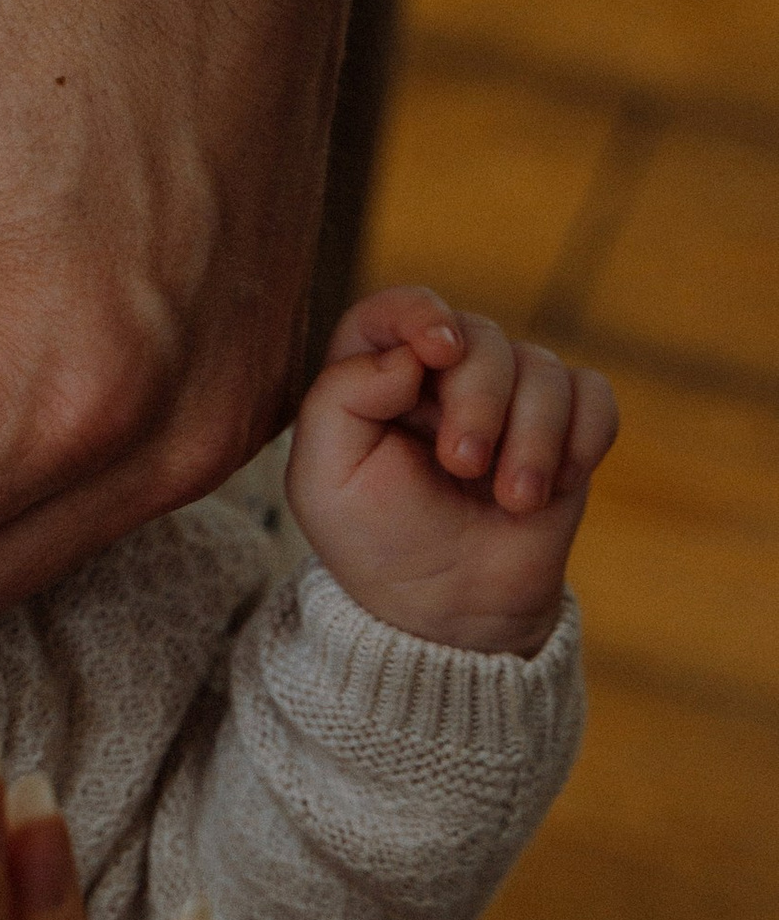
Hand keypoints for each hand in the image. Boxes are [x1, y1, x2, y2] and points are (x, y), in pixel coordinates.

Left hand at [289, 285, 617, 654]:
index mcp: (376, 378)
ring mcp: (510, 398)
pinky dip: (582, 438)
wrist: (452, 610)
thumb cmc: (380, 543)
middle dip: (480, 402)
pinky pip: (594, 395)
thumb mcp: (324, 482)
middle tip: (464, 466)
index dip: (420, 313)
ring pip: (542, 368)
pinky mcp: (566, 425)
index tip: (439, 351)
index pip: (394, 309)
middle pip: (481, 337)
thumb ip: (340, 399)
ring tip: (513, 500)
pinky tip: (555, 485)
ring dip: (533, 437)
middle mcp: (444, 377)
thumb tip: (406, 356)